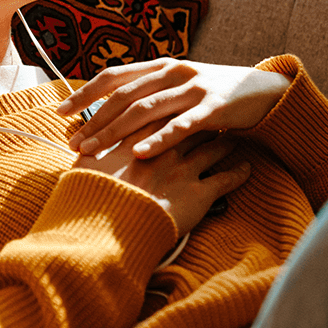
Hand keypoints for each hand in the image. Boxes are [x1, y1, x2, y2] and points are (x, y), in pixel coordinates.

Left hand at [57, 58, 291, 159]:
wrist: (265, 91)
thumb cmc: (213, 95)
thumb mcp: (179, 89)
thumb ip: (149, 96)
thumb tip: (108, 114)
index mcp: (160, 66)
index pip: (113, 76)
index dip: (84, 93)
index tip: (60, 113)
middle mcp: (173, 71)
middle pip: (123, 95)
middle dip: (94, 120)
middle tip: (73, 142)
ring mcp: (194, 87)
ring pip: (146, 108)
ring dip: (115, 131)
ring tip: (93, 150)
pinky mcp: (215, 106)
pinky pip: (182, 125)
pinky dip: (159, 139)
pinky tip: (140, 154)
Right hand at [74, 121, 249, 233]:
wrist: (109, 228)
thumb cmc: (93, 197)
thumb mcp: (84, 167)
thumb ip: (87, 151)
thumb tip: (79, 144)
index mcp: (138, 137)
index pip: (159, 111)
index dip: (170, 104)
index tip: (178, 99)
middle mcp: (165, 147)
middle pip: (190, 122)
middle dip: (201, 114)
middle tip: (212, 110)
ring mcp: (185, 168)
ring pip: (213, 146)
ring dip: (225, 139)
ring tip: (233, 135)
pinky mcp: (200, 194)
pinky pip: (226, 179)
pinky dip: (239, 173)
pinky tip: (247, 169)